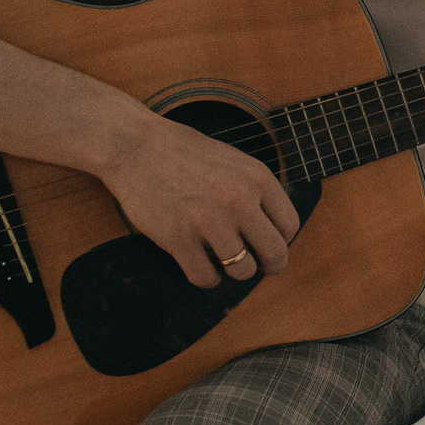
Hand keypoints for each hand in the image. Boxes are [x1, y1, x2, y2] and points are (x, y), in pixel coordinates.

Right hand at [99, 110, 300, 289]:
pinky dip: (205, 278)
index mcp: (258, 179)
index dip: (279, 241)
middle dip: (266, 266)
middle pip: (275, 255)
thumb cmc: (183, 153)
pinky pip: (205, 278)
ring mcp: (209, 221)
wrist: (134, 146)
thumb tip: (273, 229)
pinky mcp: (179, 238)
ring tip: (219, 260)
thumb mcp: (234, 162)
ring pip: (242, 272)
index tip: (265, 244)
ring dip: (232, 272)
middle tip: (252, 265)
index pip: (289, 227)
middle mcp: (240, 201)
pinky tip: (198, 264)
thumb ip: (255, 192)